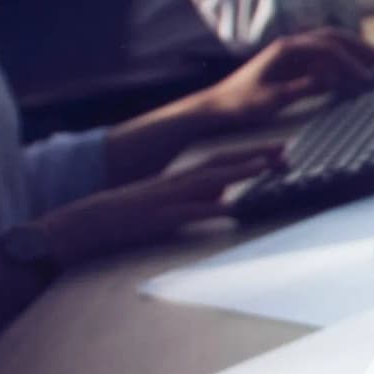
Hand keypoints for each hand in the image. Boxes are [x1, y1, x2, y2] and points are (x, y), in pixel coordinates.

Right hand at [39, 149, 286, 264]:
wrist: (88, 223)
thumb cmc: (130, 217)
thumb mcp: (171, 206)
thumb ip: (199, 201)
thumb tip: (226, 199)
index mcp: (180, 180)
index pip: (221, 161)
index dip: (251, 154)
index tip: (280, 150)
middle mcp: (177, 182)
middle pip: (221, 163)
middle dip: (254, 155)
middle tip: (286, 150)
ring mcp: (168, 198)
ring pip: (208, 180)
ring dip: (238, 172)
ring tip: (265, 166)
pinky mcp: (158, 218)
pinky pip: (188, 212)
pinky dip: (210, 210)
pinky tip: (231, 210)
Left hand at [190, 27, 373, 127]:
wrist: (218, 105)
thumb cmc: (242, 102)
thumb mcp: (273, 98)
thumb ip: (303, 87)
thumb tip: (332, 80)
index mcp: (287, 48)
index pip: (327, 48)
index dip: (350, 61)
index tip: (366, 78)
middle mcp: (291, 45)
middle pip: (332, 38)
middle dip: (358, 46)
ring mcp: (291, 54)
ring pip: (328, 46)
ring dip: (351, 52)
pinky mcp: (291, 65)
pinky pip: (320, 59)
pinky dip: (339, 64)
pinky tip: (350, 75)